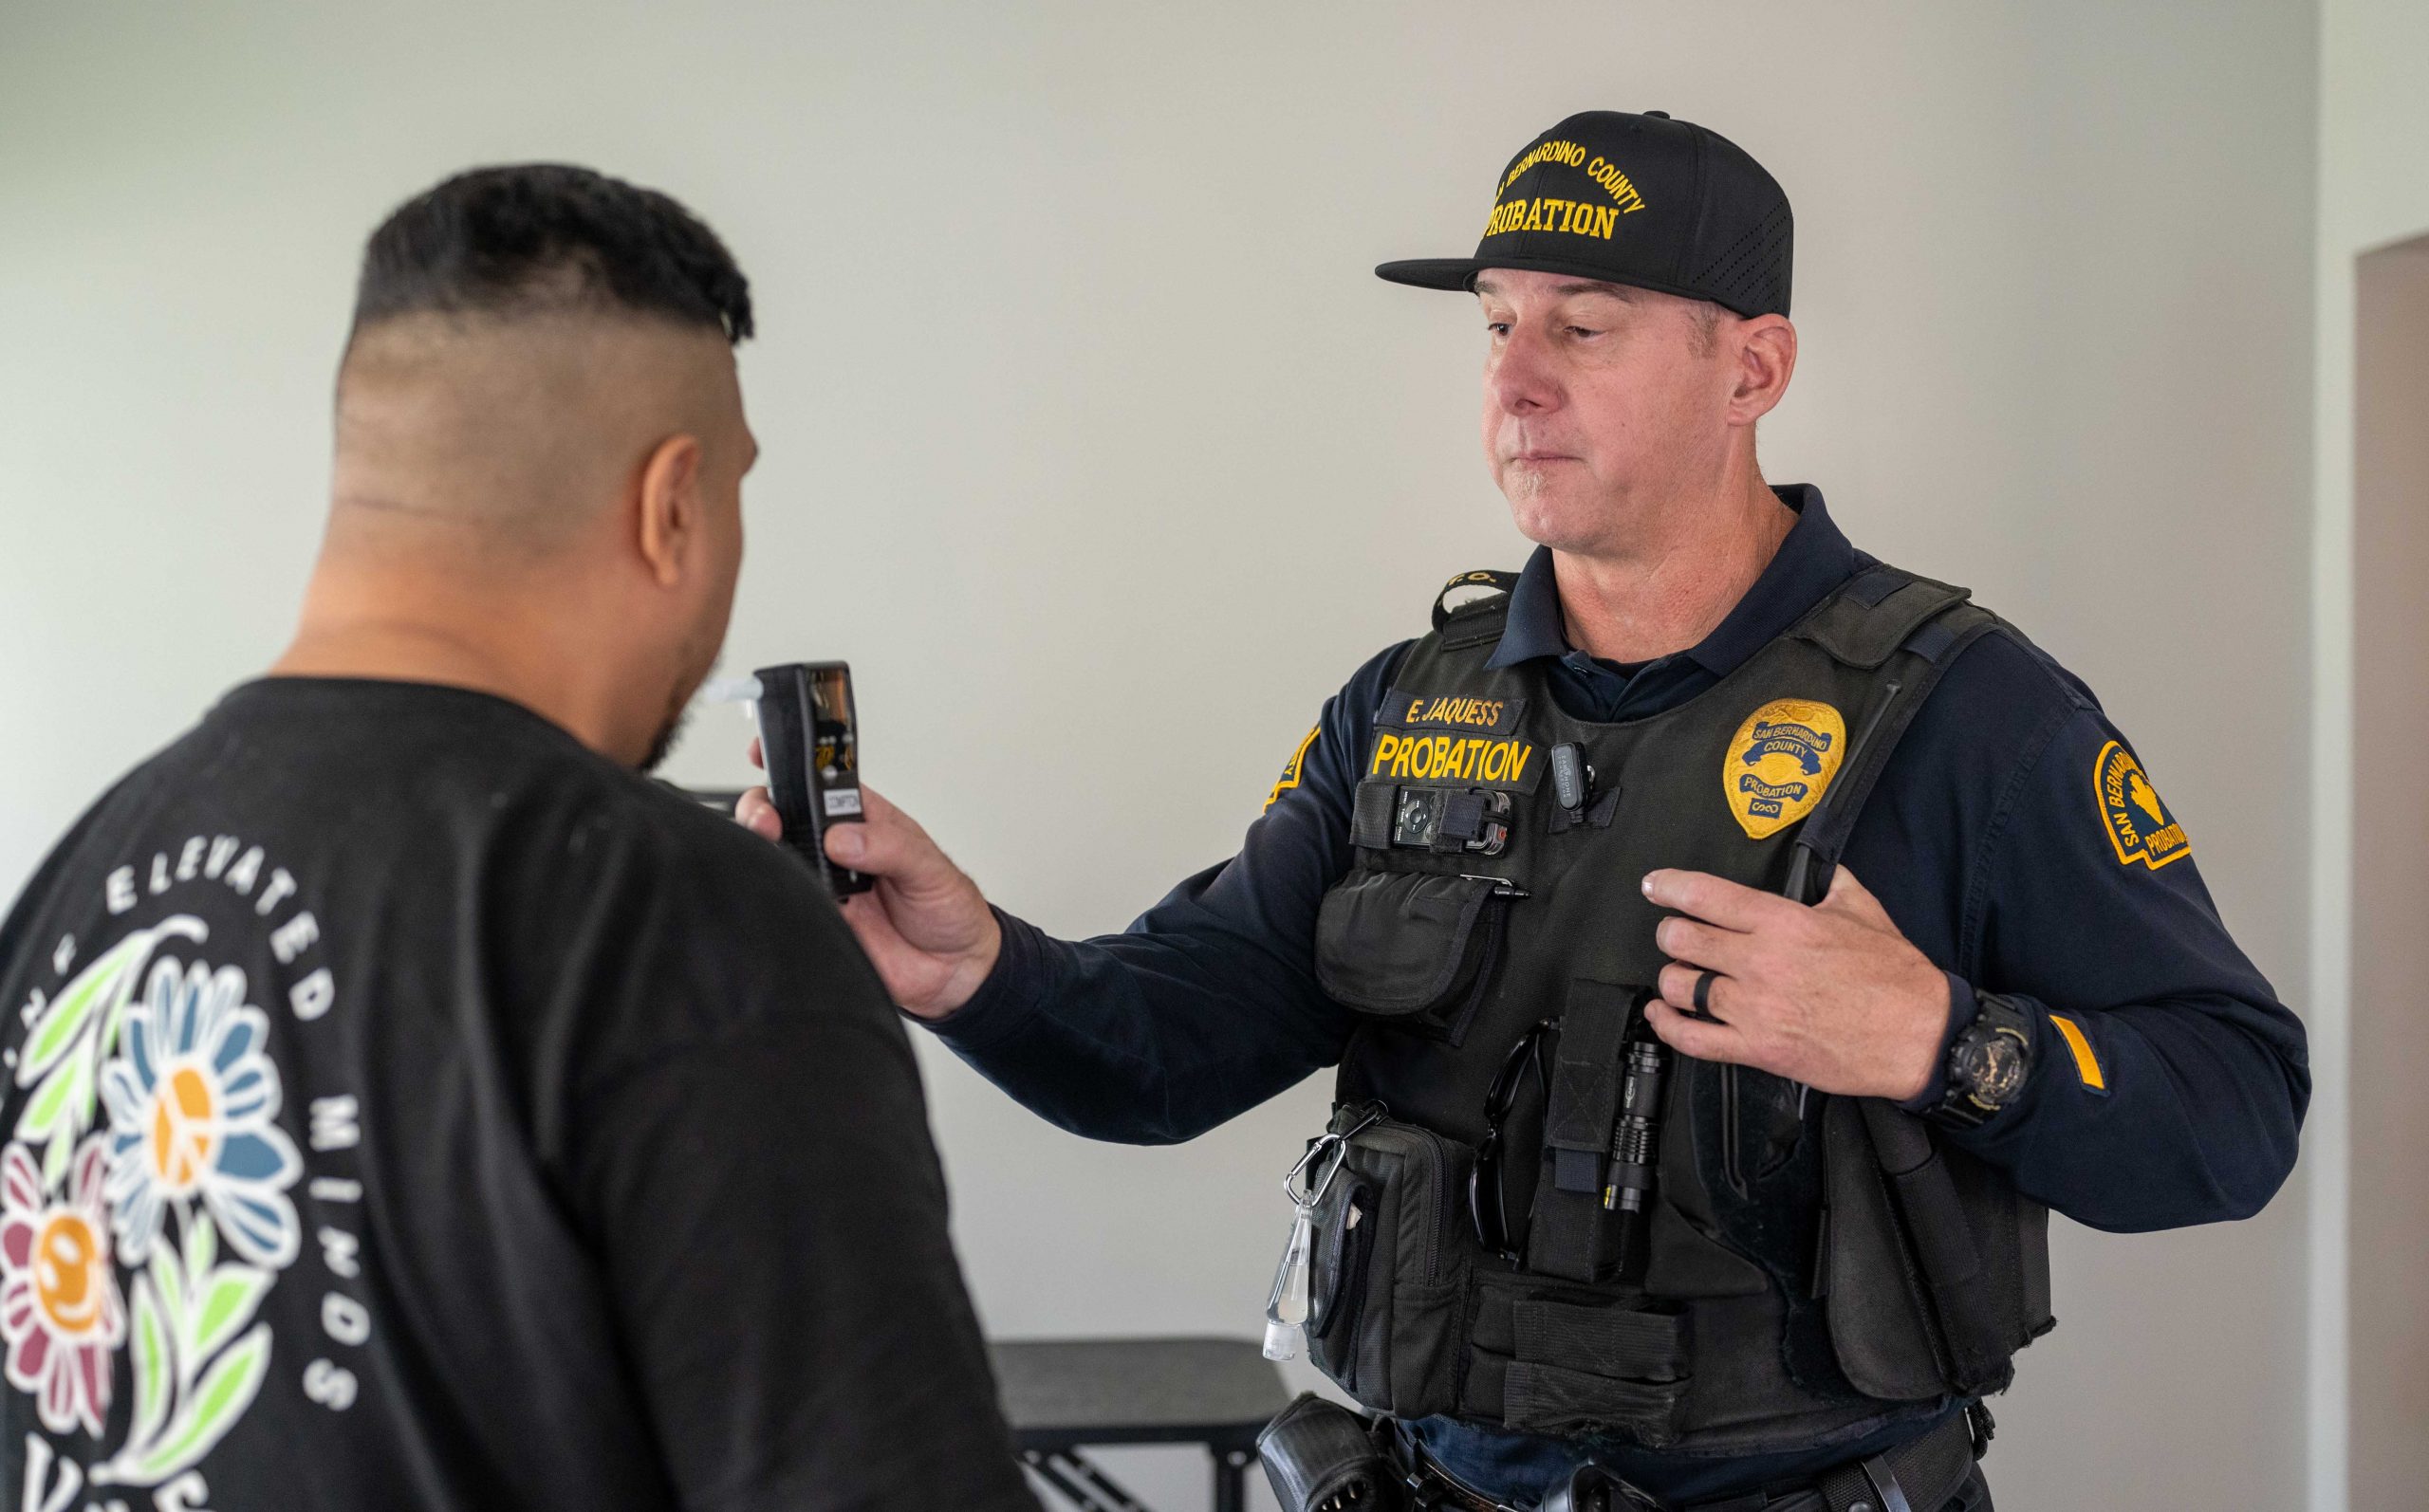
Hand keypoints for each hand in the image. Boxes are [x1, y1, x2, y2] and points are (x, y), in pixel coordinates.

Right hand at [737, 739, 1001, 1018]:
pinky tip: (785, 894)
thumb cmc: (948, 909)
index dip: (790, 764)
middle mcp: (836, 848)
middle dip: (762, 808)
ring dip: (764, 850)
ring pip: (775, 858)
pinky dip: (775, 897)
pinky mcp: (816, 920)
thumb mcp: (929, 867)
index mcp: (864, 820)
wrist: (952, 971)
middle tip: (769, 820)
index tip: (763, 753)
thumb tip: (844, 837)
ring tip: (774, 848)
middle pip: (782, 815)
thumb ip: (890, 847)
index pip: (819, 782)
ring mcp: (822, 883)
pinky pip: (784, 904)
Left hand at [1639, 865, 1949, 1100]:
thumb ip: (1832, 883)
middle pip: (1681, 938)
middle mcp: (1762, 961)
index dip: (1669, 887)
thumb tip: (1820, 869)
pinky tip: (1662, 1015)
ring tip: (1682, 975)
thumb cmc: (1896, 977)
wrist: (1920, 1036)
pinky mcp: (1759, 1049)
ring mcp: (1756, 1008)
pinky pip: (1693, 1039)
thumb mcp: (1864, 910)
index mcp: (1784, 922)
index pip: (1706, 894)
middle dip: (1671, 933)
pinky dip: (1668, 1026)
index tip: (1655, 885)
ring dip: (1673, 978)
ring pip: (1680, 986)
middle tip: (1676, 935)